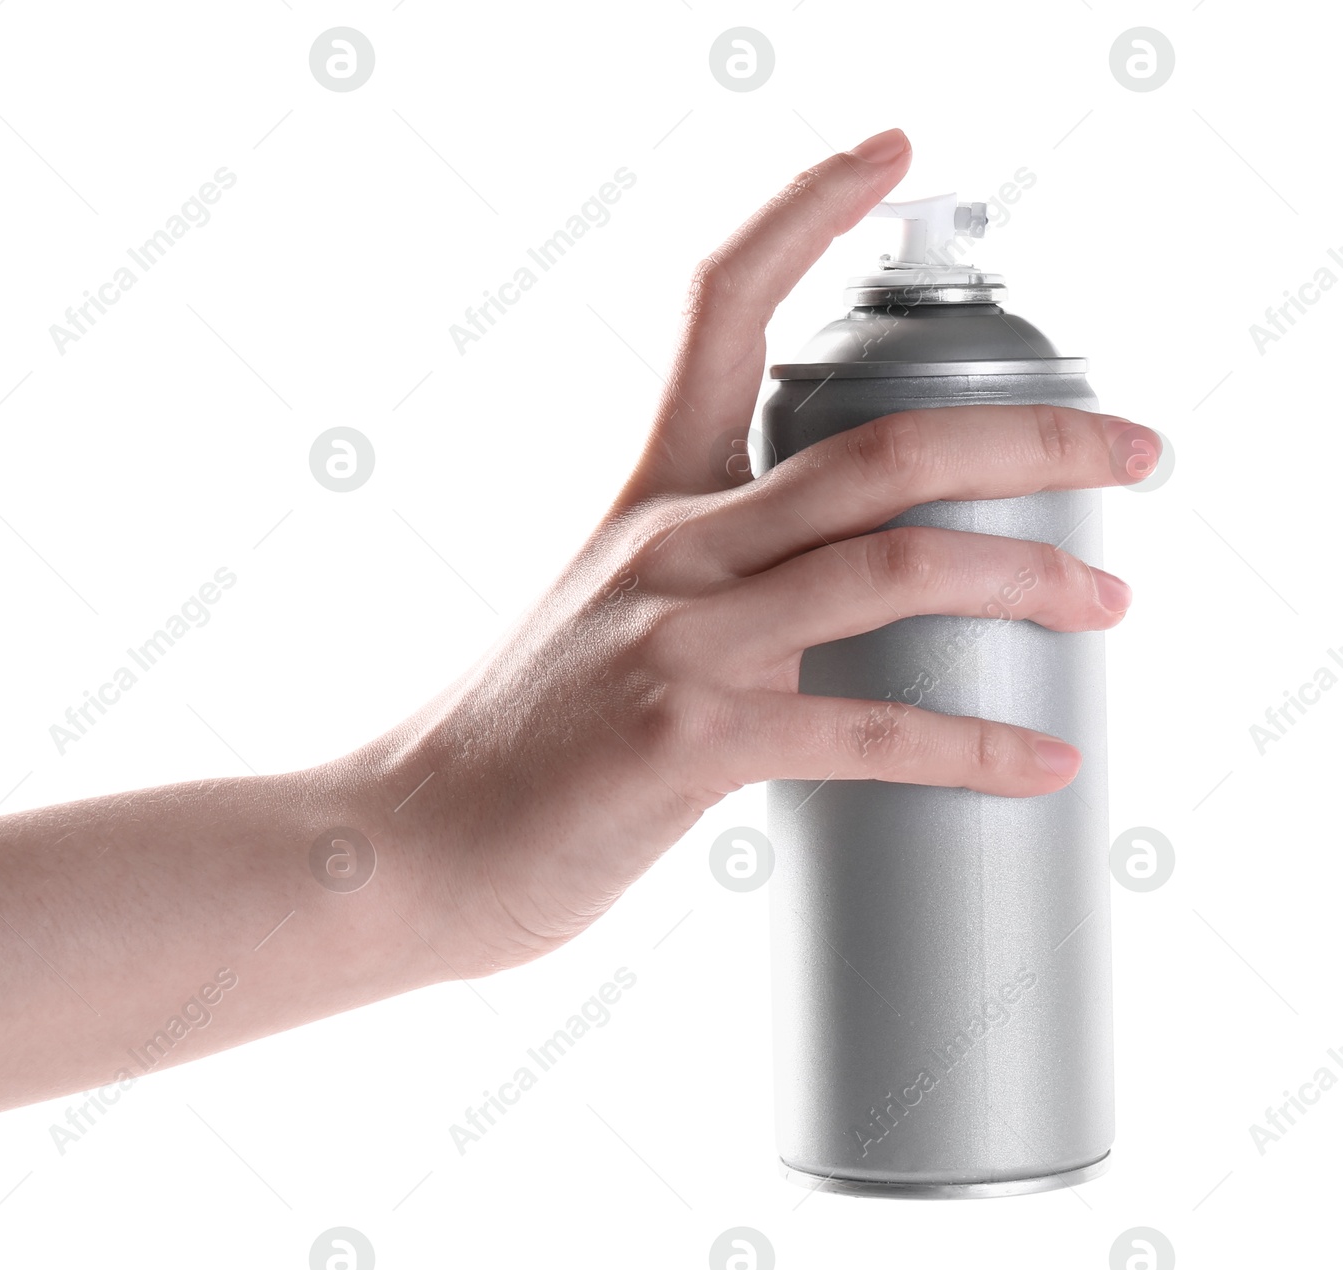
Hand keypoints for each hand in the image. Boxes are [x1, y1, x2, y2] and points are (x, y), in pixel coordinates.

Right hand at [363, 128, 1161, 974]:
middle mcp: (669, 546)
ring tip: (1109, 601)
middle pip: (882, 445)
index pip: (719, 306)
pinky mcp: (686, 742)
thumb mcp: (611, 621)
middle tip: (1134, 450)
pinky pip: (867, 731)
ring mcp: (677, 639)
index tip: (889, 153)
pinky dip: (975, 747)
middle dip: (1034, 437)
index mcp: (649, 498)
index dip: (803, 210)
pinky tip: (1040, 759)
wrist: (407, 844)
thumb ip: (727, 596)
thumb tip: (853, 621)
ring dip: (1033, 576)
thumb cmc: (519, 745)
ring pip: (895, 564)